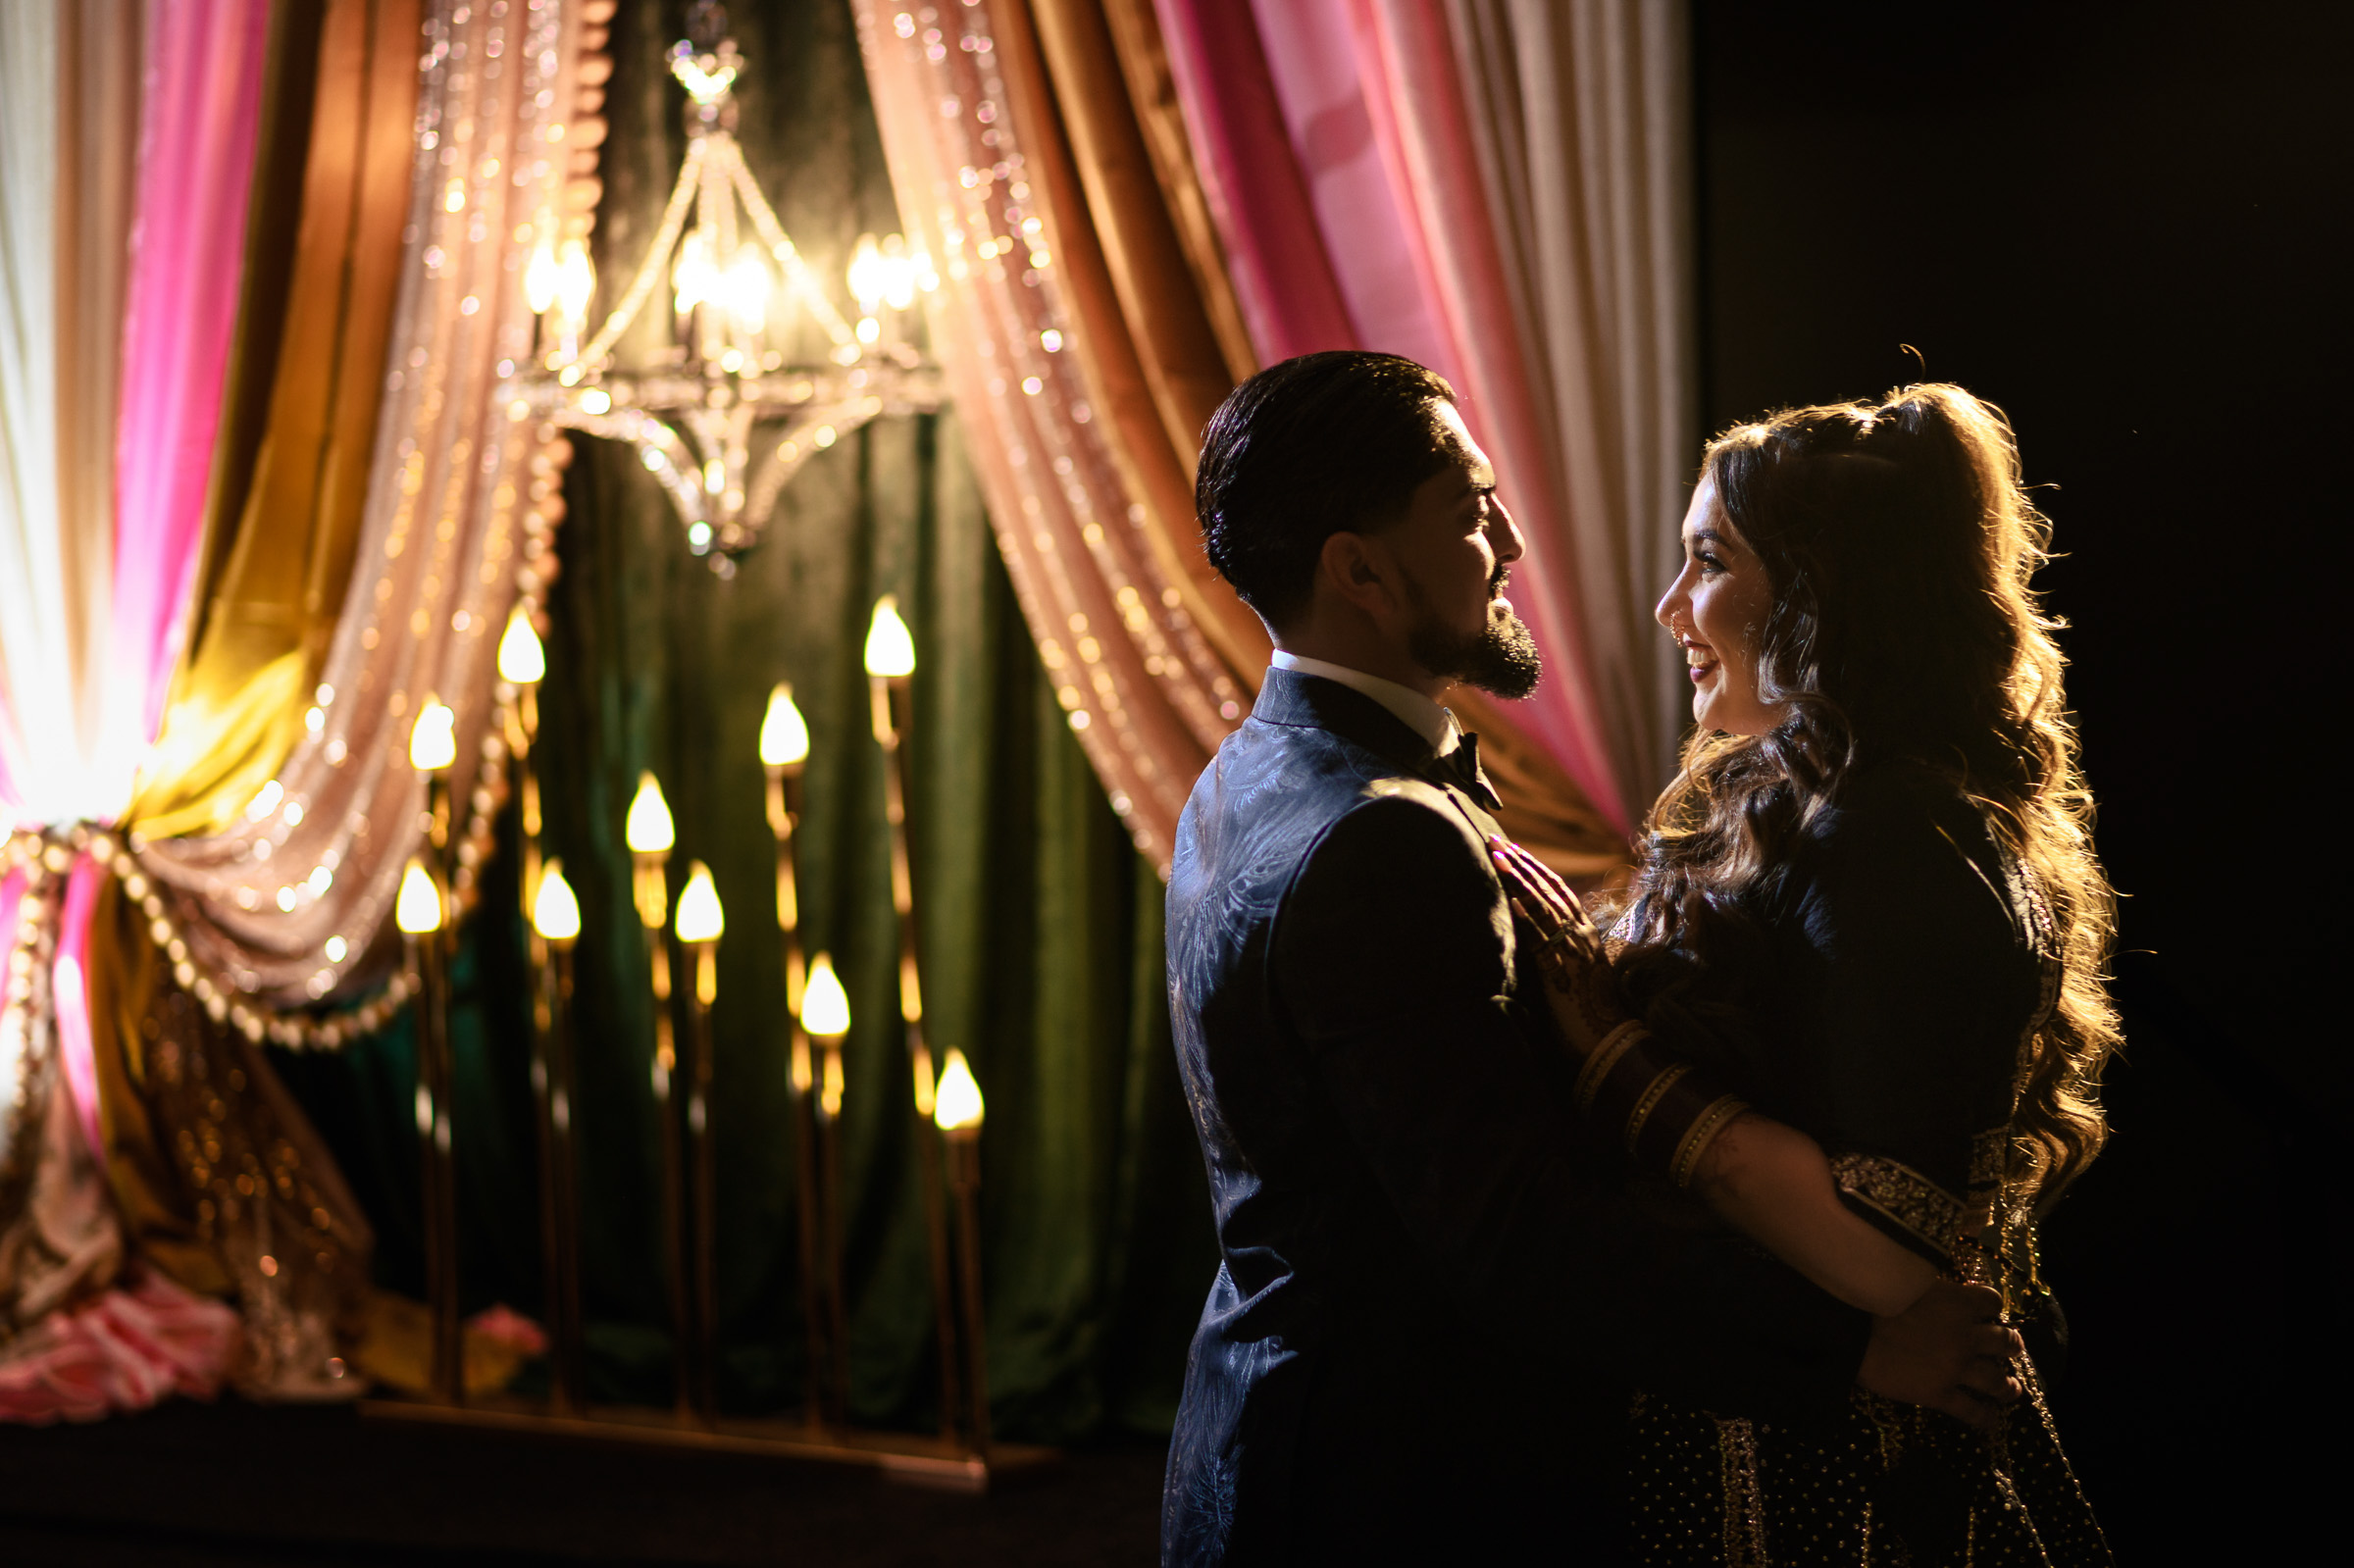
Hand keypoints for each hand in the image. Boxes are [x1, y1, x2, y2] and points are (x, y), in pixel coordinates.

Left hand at [1487, 835, 1618, 1052]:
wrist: (1611, 1042)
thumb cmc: (1590, 1011)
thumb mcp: (1577, 970)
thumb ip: (1561, 949)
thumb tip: (1539, 936)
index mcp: (1585, 933)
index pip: (1557, 891)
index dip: (1534, 868)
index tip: (1514, 849)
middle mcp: (1581, 935)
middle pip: (1548, 891)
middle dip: (1522, 864)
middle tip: (1497, 841)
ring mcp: (1573, 951)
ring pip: (1544, 907)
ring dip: (1520, 880)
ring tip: (1499, 858)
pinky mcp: (1563, 971)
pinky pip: (1542, 940)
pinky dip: (1528, 918)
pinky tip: (1512, 900)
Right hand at [1857, 1280, 2025, 1430]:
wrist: (1849, 1332)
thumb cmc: (1871, 1300)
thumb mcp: (1909, 1282)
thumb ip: (1933, 1290)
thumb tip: (1940, 1293)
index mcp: (1958, 1303)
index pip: (1992, 1301)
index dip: (1992, 1306)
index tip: (1987, 1311)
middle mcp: (1965, 1336)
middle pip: (2005, 1342)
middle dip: (2011, 1345)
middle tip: (2009, 1349)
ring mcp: (1955, 1368)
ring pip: (1996, 1381)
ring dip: (2008, 1386)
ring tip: (2011, 1389)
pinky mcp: (1939, 1394)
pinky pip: (1971, 1411)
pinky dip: (1984, 1417)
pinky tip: (1988, 1419)